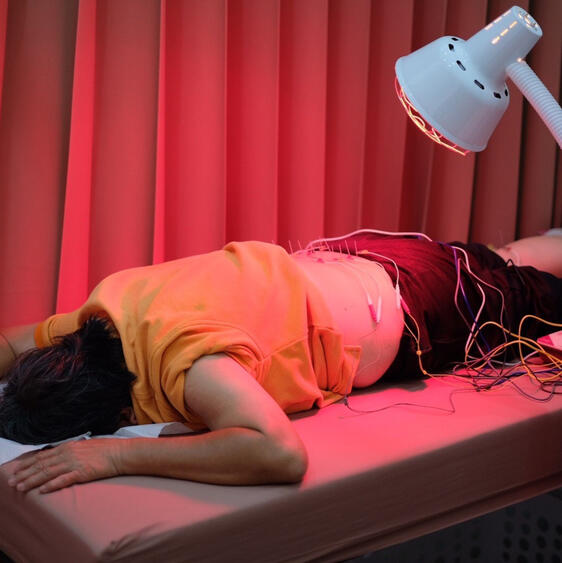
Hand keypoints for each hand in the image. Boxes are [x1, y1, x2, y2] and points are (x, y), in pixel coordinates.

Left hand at [8, 439, 122, 493]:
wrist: (120, 453)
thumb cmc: (106, 450)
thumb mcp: (85, 446)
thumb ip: (71, 450)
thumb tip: (59, 456)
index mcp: (69, 446)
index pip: (43, 455)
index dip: (28, 463)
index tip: (17, 469)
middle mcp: (69, 453)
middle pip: (42, 464)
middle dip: (25, 473)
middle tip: (11, 481)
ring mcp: (75, 463)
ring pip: (48, 472)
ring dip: (32, 480)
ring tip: (20, 487)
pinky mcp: (82, 472)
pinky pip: (63, 479)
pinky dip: (51, 485)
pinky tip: (41, 490)